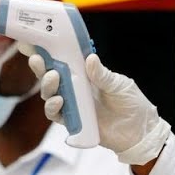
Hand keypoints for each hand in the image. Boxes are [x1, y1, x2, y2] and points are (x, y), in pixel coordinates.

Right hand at [26, 47, 170, 164]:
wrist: (140, 131)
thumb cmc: (132, 104)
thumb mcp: (120, 85)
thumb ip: (103, 75)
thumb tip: (90, 59)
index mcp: (85, 74)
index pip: (62, 61)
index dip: (47, 52)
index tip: (34, 43)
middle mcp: (75, 88)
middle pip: (50, 76)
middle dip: (40, 67)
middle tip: (39, 60)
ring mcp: (73, 105)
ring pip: (49, 94)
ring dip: (47, 86)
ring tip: (53, 79)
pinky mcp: (73, 122)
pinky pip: (56, 114)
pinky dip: (53, 108)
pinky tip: (59, 101)